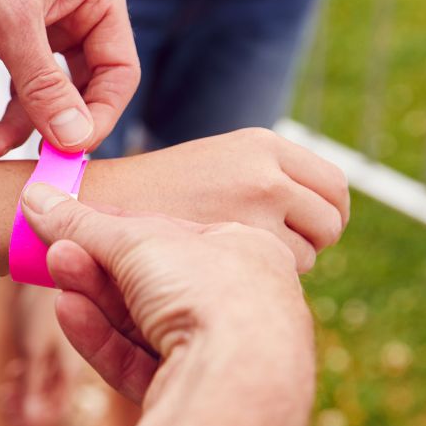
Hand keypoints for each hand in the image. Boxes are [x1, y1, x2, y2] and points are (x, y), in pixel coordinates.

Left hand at [0, 0, 138, 156]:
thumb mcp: (11, 21)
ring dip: (10, 121)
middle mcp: (62, 5)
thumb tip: (75, 137)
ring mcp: (18, 20)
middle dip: (50, 122)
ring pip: (28, 88)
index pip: (117, 67)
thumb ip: (45, 85)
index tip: (73, 150)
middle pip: (73, 84)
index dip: (99, 113)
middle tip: (35, 159)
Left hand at [0, 283, 69, 425]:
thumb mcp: (33, 349)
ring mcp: (59, 353)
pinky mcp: (46, 342)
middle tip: (4, 394)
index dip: (33, 418)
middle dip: (25, 404)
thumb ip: (33, 385)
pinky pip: (37, 371)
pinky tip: (11, 369)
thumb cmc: (39, 304)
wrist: (37, 263)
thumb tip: (28, 421)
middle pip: (49, 400)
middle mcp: (70, 363)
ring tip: (6, 385)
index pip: (56, 409)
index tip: (10, 409)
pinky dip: (23, 375)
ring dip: (23, 391)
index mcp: (73, 369)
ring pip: (42, 386)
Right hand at [21, 184, 314, 425]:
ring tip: (56, 269)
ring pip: (139, 323)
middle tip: (54, 248)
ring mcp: (216, 354)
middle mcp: (238, 304)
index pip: (169, 234)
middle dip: (96, 264)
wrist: (239, 381)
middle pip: (149, 281)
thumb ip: (82, 222)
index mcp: (245, 254)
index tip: (68, 219)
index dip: (113, 226)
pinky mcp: (191, 395)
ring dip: (93, 296)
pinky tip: (68, 311)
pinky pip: (138, 361)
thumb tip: (35, 197)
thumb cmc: (210, 291)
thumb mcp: (138, 239)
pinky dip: (101, 338)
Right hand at [81, 127, 348, 271]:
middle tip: (281, 251)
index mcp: (261, 145)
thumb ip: (262, 180)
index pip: (332, 185)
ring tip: (231, 261)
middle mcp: (266, 172)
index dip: (324, 212)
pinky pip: (279, 276)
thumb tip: (324, 211)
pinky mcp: (244, 248)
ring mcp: (258, 210)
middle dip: (314, 240)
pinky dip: (257, 281)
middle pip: (331, 219)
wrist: (93, 210)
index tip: (306, 228)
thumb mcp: (212, 169)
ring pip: (308, 254)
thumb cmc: (148, 197)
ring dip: (279, 264)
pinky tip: (221, 275)